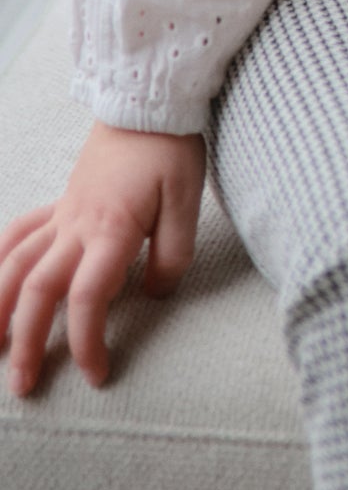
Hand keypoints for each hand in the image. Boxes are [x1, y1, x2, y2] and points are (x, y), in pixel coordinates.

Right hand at [1, 121, 205, 393]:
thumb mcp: (188, 201)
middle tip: (23, 386)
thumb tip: (155, 295)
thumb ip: (174, 253)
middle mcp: (76, 227)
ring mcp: (62, 215)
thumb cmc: (171, 150)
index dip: (88, 341)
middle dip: (27, 344)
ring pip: (14, 267)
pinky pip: (16, 235)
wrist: (147, 103)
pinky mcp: (59, 204)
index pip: (88, 298)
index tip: (96, 374)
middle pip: (38, 292)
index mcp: (112, 230)